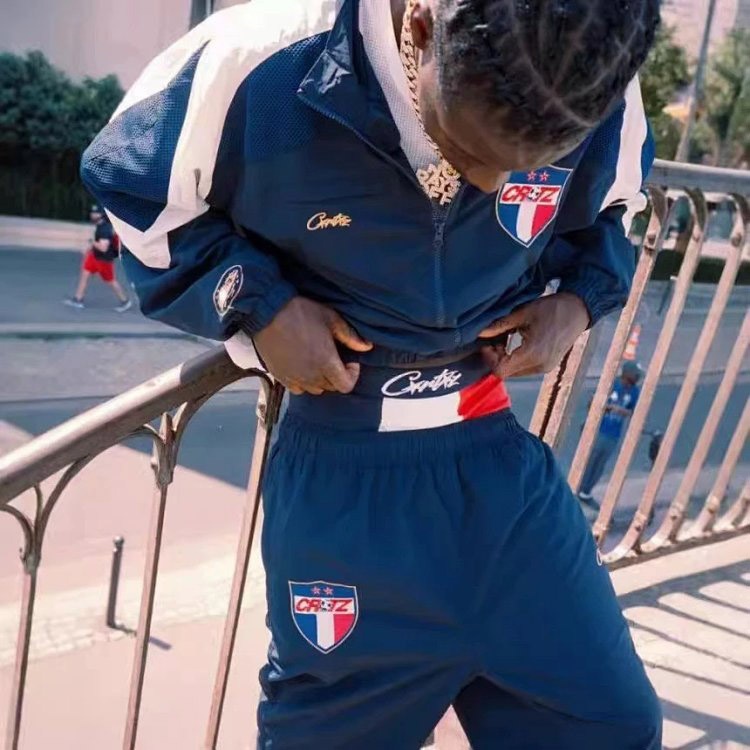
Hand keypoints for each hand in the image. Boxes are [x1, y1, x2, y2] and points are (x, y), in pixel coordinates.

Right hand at [253, 296, 372, 394]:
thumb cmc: (301, 312)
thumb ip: (351, 336)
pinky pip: (297, 388)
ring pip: (314, 389)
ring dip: (320, 379)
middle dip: (337, 375)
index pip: (346, 386)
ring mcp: (294, 378)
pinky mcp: (280, 376)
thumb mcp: (331, 319)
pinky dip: (303, 381)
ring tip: (317, 361)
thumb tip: (367, 347)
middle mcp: (311, 376)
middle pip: (331, 387)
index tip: (349, 360)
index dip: (352, 375)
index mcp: (326, 363)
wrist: (268, 312)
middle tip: (333, 357)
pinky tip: (302, 366)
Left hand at [478, 293, 589, 378]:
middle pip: (506, 372)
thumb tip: (481, 332)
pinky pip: (525, 369)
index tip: (486, 345)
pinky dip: (516, 360)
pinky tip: (516, 344)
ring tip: (504, 340)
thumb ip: (500, 325)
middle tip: (494, 340)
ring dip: (505, 360)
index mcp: (532, 353)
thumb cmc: (552, 309)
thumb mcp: (523, 313)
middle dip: (496, 358)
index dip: (489, 359)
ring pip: (515, 372)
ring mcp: (545, 367)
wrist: (578, 310)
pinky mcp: (548, 366)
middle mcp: (539, 365)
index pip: (501, 370)